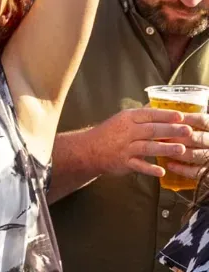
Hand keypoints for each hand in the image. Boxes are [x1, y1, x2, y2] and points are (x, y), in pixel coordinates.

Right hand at [83, 108, 198, 176]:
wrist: (88, 149)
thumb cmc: (110, 133)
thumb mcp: (123, 119)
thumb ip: (142, 115)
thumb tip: (160, 105)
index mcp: (128, 118)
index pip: (149, 114)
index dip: (165, 115)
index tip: (181, 116)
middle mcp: (126, 132)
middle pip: (151, 130)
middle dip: (170, 130)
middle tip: (187, 130)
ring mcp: (124, 147)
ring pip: (147, 147)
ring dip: (164, 148)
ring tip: (181, 149)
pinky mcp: (123, 162)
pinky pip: (138, 165)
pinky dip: (150, 168)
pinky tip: (161, 171)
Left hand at [160, 112, 208, 178]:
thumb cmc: (201, 136)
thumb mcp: (201, 126)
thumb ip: (189, 120)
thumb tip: (163, 109)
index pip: (202, 120)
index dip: (185, 118)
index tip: (168, 118)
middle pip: (196, 138)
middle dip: (175, 136)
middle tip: (158, 134)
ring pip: (194, 155)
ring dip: (175, 151)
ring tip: (161, 148)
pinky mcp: (208, 173)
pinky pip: (196, 172)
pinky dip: (181, 169)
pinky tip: (169, 164)